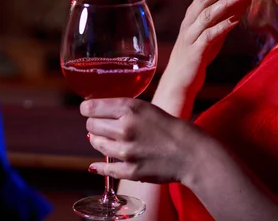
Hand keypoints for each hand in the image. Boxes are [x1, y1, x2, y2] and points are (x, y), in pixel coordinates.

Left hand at [81, 98, 204, 183]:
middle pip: (91, 125)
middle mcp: (125, 128)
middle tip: (101, 126)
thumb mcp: (146, 108)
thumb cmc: (170, 127)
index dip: (87, 109)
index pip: (91, 107)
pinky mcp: (130, 170)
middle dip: (93, 125)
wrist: (190, 153)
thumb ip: (122, 109)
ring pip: (95, 144)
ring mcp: (126, 151)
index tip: (87, 111)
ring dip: (98, 141)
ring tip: (108, 140)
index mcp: (129, 108)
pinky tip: (95, 165)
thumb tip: (96, 114)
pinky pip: (104, 168)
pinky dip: (99, 166)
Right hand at [160, 0, 250, 96]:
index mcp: (192, 15)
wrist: (180, 80)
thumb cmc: (198, 53)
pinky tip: (235, 20)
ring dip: (224, 3)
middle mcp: (189, 22)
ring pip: (206, 15)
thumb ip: (225, 15)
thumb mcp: (212, 31)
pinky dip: (222, 27)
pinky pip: (208, 36)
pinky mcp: (195, 51)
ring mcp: (191, 36)